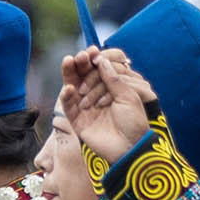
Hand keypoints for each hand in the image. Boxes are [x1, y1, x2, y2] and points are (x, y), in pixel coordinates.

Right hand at [64, 42, 155, 162]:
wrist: (131, 148)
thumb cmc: (134, 122)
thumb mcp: (127, 96)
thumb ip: (113, 78)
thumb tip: (101, 59)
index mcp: (109, 90)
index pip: (97, 71)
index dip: (93, 60)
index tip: (92, 51)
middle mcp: (96, 97)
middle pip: (83, 76)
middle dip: (80, 64)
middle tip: (80, 55)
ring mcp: (85, 109)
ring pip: (73, 88)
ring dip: (69, 74)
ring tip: (69, 62)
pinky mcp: (77, 121)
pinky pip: (68, 107)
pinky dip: (66, 96)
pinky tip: (69, 88)